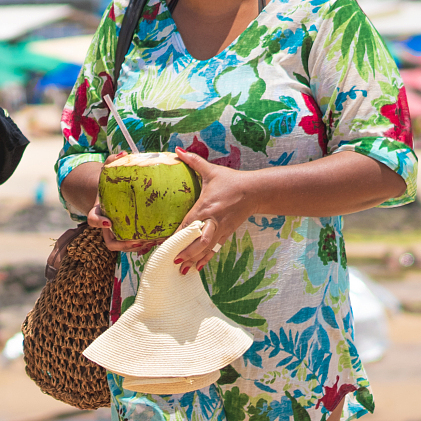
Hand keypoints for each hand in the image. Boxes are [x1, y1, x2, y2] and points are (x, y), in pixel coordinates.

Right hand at [86, 150, 160, 253]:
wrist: (108, 193)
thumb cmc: (109, 182)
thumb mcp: (108, 170)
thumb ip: (113, 161)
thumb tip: (124, 153)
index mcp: (98, 210)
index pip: (92, 219)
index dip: (98, 222)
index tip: (108, 222)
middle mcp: (106, 225)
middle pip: (110, 242)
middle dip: (123, 244)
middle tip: (137, 240)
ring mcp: (115, 233)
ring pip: (123, 247)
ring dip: (136, 247)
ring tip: (152, 241)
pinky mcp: (126, 236)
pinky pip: (133, 245)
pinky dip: (144, 245)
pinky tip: (159, 239)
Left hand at [168, 150, 253, 273]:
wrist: (255, 191)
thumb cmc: (231, 181)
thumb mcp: (211, 171)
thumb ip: (193, 161)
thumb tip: (177, 149)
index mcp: (206, 207)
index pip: (189, 224)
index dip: (178, 235)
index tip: (165, 244)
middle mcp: (213, 221)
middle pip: (199, 241)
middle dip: (186, 252)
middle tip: (173, 261)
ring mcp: (221, 229)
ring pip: (206, 249)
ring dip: (194, 260)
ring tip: (181, 271)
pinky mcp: (226, 234)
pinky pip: (214, 249)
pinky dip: (205, 259)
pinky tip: (197, 268)